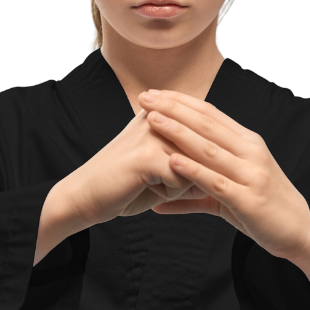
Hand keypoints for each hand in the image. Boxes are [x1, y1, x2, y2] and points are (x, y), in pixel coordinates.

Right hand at [66, 107, 210, 226]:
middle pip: (204, 150)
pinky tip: (144, 187)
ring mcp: (153, 133)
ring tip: (151, 182)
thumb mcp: (163, 165)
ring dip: (180, 184)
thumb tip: (224, 164)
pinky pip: (182, 179)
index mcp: (164, 113)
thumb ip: (193, 158)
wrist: (85, 196)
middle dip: (191, 174)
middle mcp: (160, 116)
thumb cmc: (127, 184)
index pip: (206, 134)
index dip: (198, 161)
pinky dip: (169, 192)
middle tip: (158, 179)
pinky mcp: (148, 154)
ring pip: (196, 165)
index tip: (167, 168)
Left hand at [139, 90, 309, 260]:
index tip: (155, 93)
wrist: (301, 231)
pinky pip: (216, 182)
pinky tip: (172, 162)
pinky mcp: (248, 199)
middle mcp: (251, 152)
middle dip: (173, 109)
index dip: (181, 102)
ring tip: (152, 120)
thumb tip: (158, 203)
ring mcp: (251, 174)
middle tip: (145, 97)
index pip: (210, 114)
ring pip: (209, 149)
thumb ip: (193, 194)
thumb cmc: (262, 209)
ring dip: (178, 132)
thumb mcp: (229, 194)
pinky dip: (193, 170)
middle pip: (207, 124)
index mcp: (247, 142)